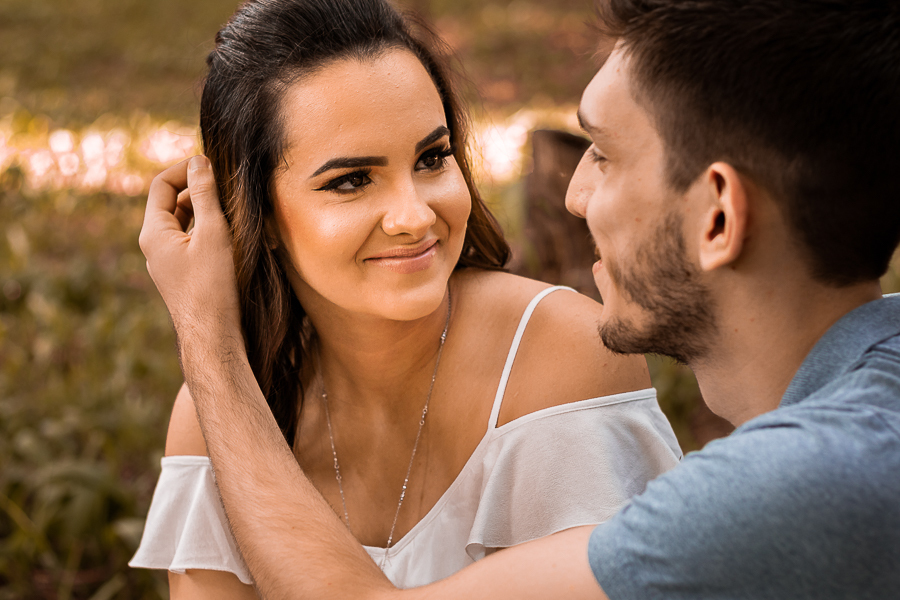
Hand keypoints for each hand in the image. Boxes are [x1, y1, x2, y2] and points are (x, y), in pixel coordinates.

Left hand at [139, 156, 241, 342]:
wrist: (213, 337)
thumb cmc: (213, 287)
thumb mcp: (213, 233)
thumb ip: (206, 195)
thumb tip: (199, 162)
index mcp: (153, 233)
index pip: (162, 185)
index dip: (186, 170)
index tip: (214, 168)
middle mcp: (155, 246)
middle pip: (172, 203)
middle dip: (199, 190)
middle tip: (229, 187)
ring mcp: (167, 262)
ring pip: (184, 224)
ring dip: (206, 211)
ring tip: (234, 210)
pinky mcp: (182, 275)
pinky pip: (191, 242)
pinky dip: (208, 232)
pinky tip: (233, 237)